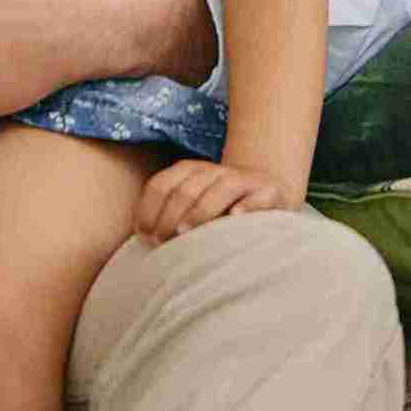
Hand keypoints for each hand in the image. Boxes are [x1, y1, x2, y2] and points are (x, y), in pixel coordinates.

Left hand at [136, 159, 298, 241]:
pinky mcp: (269, 191)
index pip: (162, 185)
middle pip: (186, 190)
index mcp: (189, 170)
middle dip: (169, 216)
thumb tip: (141, 235)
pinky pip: (258, 197)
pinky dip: (247, 207)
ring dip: (200, 212)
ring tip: (186, 232)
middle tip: (160, 240)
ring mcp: (243, 179)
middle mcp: (214, 171)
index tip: (142, 234)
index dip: (149, 209)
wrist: (266, 186)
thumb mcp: (191, 199)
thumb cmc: (219, 203)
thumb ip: (169, 209)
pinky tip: (236, 218)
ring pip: (220, 190)